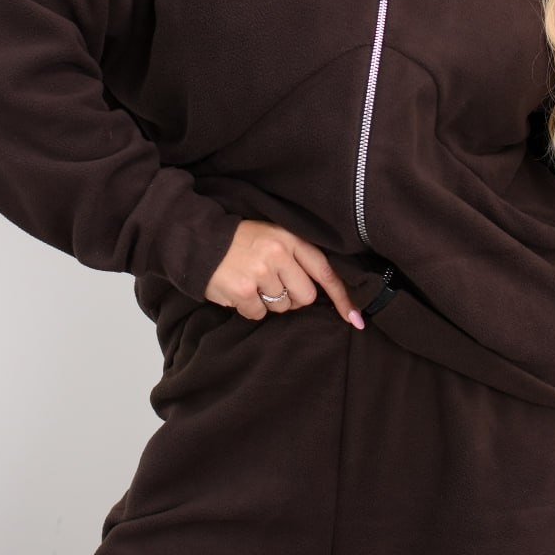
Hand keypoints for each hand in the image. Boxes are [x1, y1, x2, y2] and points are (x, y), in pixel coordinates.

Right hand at [203, 220, 364, 327]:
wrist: (199, 240)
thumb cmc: (240, 241)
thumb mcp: (272, 235)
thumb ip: (296, 257)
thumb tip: (320, 293)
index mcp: (289, 238)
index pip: (324, 270)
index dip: (342, 296)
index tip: (355, 319)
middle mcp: (278, 254)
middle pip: (305, 296)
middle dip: (292, 297)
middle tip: (273, 285)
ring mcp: (260, 272)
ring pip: (282, 307)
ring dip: (268, 302)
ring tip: (252, 282)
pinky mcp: (242, 290)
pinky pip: (258, 314)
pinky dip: (249, 308)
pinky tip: (239, 291)